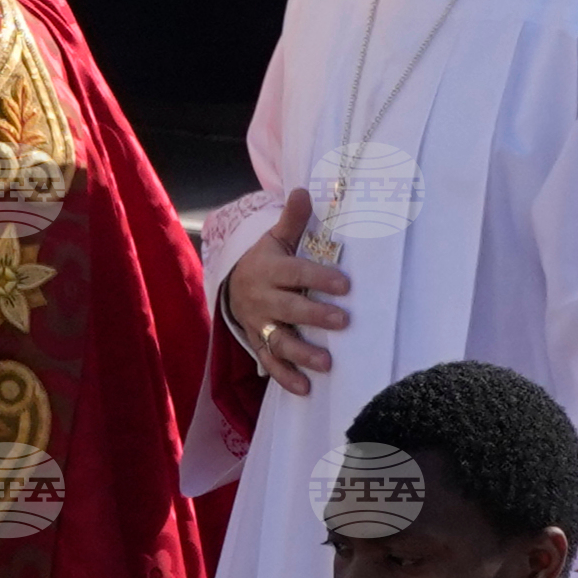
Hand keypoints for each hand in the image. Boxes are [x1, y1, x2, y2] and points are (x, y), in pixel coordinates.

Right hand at [223, 186, 351, 394]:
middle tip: (343, 321)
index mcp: (268, 269)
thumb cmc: (266, 260)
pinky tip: (305, 388)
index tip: (346, 285)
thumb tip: (303, 189)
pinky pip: (270, 362)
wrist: (231, 284)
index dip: (319, 279)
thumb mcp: (274, 239)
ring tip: (327, 363)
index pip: (295, 273)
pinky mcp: (257, 342)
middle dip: (315, 316)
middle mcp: (261, 298)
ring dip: (302, 354)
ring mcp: (258, 323)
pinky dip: (286, 377)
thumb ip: (291, 220)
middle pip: (288, 309)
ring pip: (278, 341)